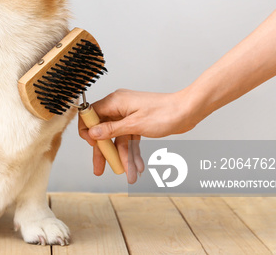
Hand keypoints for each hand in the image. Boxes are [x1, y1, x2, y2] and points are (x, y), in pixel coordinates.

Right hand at [78, 89, 200, 182]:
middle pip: (103, 130)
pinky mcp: (137, 122)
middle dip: (104, 151)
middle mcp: (119, 107)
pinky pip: (129, 139)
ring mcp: (128, 115)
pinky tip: (137, 166)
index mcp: (115, 102)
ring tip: (128, 174)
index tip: (91, 145)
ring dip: (122, 156)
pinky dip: (132, 152)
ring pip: (118, 138)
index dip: (87, 130)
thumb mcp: (135, 125)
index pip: (91, 114)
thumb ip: (111, 130)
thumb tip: (92, 133)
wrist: (187, 111)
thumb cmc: (165, 113)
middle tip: (100, 168)